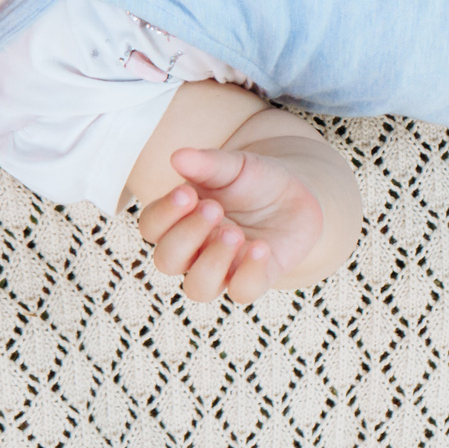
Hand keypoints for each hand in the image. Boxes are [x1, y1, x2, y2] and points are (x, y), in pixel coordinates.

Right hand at [136, 143, 331, 303]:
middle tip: (213, 208)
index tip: (186, 193)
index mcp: (180, 218)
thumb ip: (207, 163)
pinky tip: (261, 247)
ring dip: (212, 262)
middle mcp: (194, 250)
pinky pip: (242, 292)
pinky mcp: (253, 279)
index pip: (151, 226)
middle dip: (187, 235)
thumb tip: (178, 156)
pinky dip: (249, 273)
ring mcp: (223, 269)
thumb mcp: (234, 165)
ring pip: (198, 287)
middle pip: (167, 260)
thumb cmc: (254, 180)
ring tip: (234, 233)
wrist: (297, 193)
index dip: (163, 214)